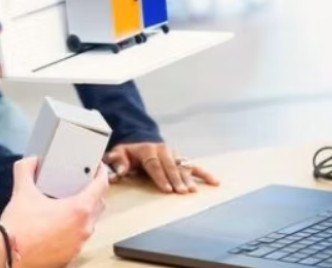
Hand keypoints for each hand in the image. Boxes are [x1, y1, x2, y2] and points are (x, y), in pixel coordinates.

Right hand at [0, 157, 107, 267]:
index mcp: (79, 210)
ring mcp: (78, 244)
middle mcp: (83, 228)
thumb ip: (26, 169)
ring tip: (67, 206)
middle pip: (98, 205)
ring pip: (89, 224)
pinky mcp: (70, 256)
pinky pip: (78, 239)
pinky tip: (58, 226)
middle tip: (80, 186)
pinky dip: (73, 230)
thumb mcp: (22, 191)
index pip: (101, 186)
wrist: (7, 255)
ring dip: (83, 214)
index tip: (98, 168)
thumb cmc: (18, 228)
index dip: (101, 173)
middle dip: (92, 193)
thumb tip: (31, 161)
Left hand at [103, 142, 219, 193]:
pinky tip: (215, 182)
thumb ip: (117, 162)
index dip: (160, 177)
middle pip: (171, 166)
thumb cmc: (129, 152)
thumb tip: (118, 173)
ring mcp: (175, 154)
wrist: (140, 139)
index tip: (166, 188)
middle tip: (181, 191)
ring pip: (183, 167)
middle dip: (176, 179)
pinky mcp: (182, 159)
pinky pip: (194, 166)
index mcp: (148, 149)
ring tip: (192, 191)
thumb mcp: (119, 154)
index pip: (154, 164)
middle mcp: (163, 150)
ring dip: (188, 179)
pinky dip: (205, 174)